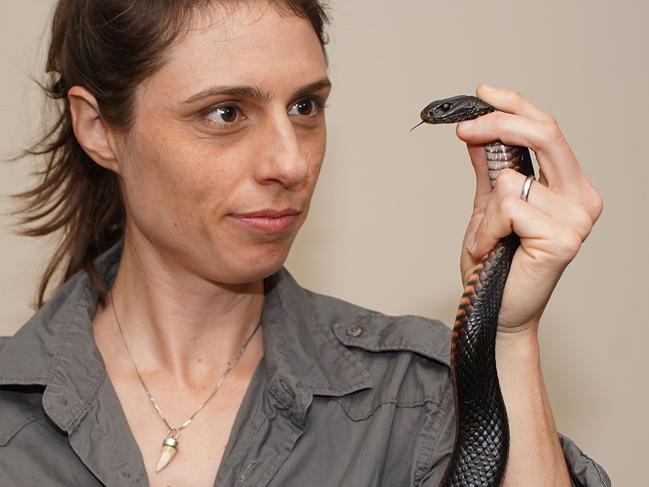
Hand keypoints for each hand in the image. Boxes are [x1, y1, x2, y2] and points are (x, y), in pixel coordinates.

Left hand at [455, 85, 602, 332]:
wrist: (494, 312)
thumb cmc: (495, 265)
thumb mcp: (487, 207)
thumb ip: (488, 169)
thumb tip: (476, 131)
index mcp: (569, 186)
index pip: (548, 129)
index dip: (515, 105)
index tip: (482, 92)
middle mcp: (582, 198)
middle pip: (543, 133)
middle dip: (497, 123)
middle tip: (464, 128)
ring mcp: (577, 218)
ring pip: (510, 178)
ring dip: (483, 212)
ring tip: (487, 240)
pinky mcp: (562, 238)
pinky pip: (505, 208)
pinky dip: (485, 229)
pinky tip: (491, 251)